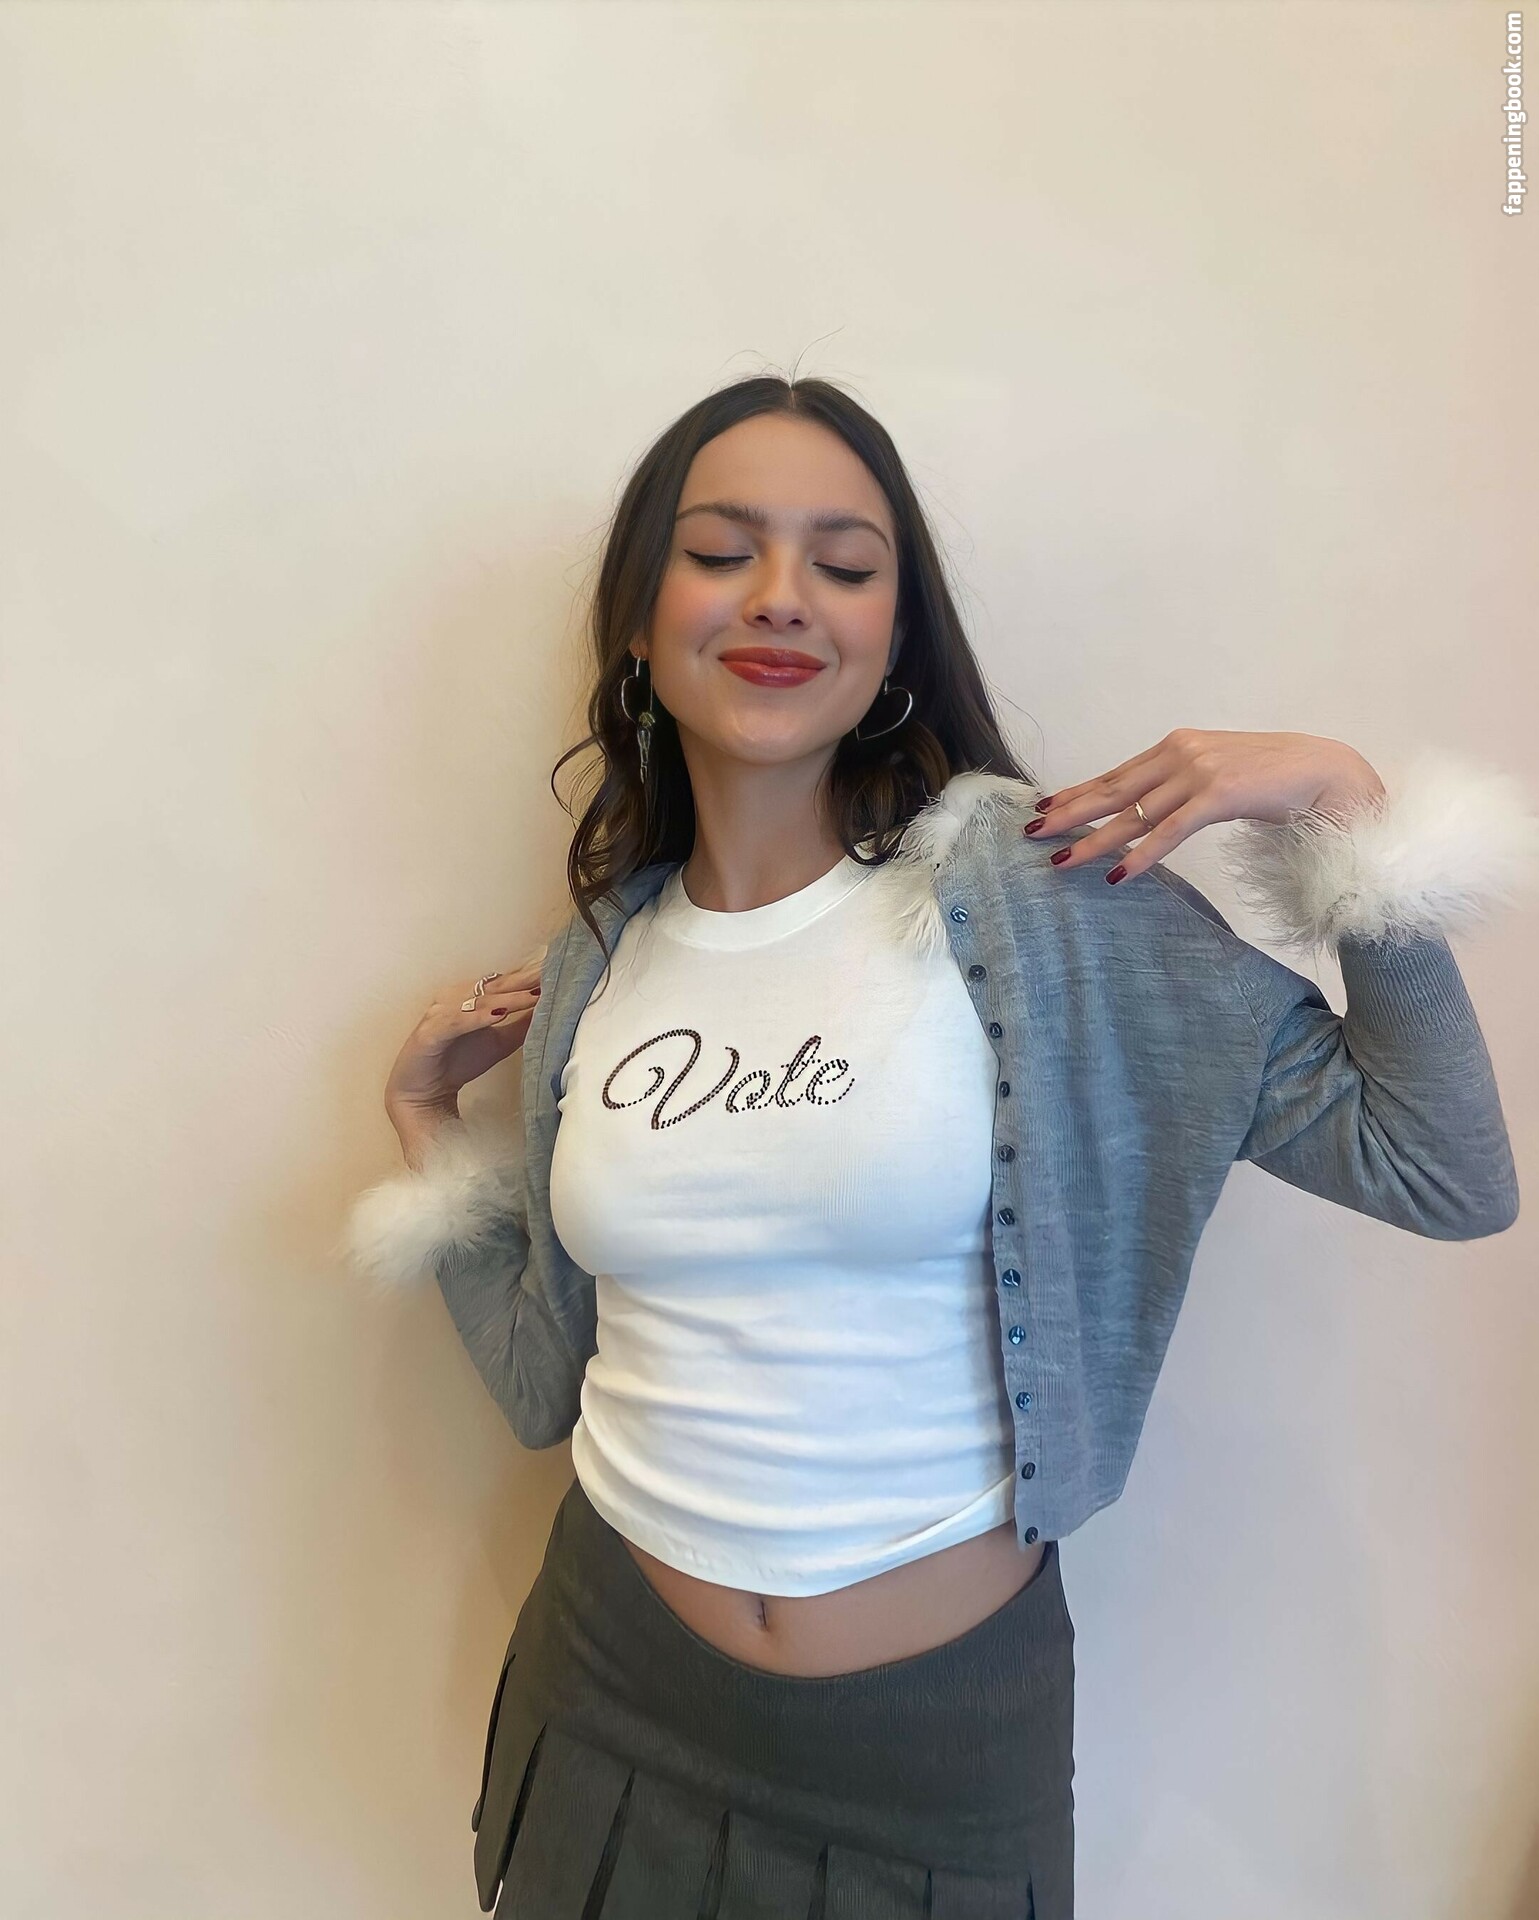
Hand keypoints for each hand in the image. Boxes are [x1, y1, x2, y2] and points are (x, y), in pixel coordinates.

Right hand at [383, 956, 543, 1117]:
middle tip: (551, 973)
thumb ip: (522, 1025)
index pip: (506, 982)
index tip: (558, 970)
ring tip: (533, 996)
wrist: (424, 1093)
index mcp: (471, 997)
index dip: (531, 977)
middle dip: (525, 980)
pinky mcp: (429, 1033)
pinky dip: (476, 1018)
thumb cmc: (459, 1062)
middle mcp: (455, 998)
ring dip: (507, 998)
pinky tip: (497, 1015)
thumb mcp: (500, 1042)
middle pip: (495, 986)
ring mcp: (440, 1013)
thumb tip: (551, 1009)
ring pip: (478, 1002)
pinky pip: (455, 1022)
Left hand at [1023, 728, 1387, 883]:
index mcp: (1177, 745)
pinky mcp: (1219, 795)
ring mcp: (1199, 771)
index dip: (1077, 792)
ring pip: (1133, 813)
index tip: (1043, 806)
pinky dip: (1140, 854)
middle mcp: (1181, 752)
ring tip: (1060, 861)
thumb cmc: (1275, 779)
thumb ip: (1182, 785)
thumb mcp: (1218, 775)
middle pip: (1112, 789)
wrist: (1329, 773)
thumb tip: (1147, 810)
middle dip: (1069, 814)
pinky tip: (1116, 874)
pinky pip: (1169, 832)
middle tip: (1030, 833)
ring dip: (1093, 841)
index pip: (1116, 773)